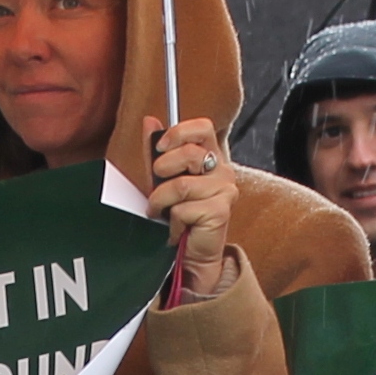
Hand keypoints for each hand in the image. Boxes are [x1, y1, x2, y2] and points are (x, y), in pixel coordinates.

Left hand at [146, 116, 237, 298]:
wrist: (191, 253)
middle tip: (157, 187)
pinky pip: (183, 208)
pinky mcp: (221, 211)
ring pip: (180, 185)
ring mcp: (225, 190)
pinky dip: (173, 221)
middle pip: (189, 154)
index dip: (179, 132)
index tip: (160, 146)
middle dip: (163, 171)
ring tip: (162, 212)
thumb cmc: (178, 214)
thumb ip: (157, 150)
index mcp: (211, 156)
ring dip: (161, 201)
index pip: (202, 128)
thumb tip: (150, 121)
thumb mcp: (162, 178)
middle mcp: (223, 170)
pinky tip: (179, 227)